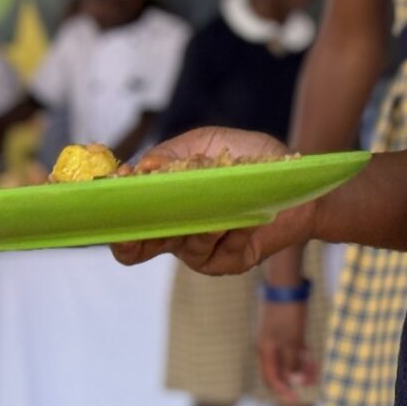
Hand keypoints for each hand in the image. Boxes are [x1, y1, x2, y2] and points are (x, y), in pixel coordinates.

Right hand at [111, 127, 312, 272]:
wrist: (298, 178)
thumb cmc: (251, 158)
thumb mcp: (207, 144)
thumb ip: (171, 153)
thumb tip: (139, 168)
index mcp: (166, 204)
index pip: (126, 220)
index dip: (113, 215)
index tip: (109, 200)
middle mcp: (177, 231)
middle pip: (135, 249)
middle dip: (131, 240)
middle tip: (131, 231)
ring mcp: (201, 250)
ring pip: (183, 246)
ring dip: (201, 225)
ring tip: (220, 212)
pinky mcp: (227, 261)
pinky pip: (217, 252)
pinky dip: (232, 232)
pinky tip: (246, 219)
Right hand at [256, 297, 318, 402]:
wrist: (286, 285)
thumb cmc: (288, 314)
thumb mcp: (292, 341)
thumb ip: (291, 362)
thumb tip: (294, 381)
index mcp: (266, 351)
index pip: (272, 378)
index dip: (283, 390)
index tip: (296, 399)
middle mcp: (268, 346)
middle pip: (280, 369)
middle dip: (295, 378)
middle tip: (312, 383)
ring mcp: (275, 336)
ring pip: (287, 357)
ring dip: (300, 365)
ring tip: (315, 371)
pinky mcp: (283, 327)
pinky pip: (291, 346)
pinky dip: (300, 353)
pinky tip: (310, 356)